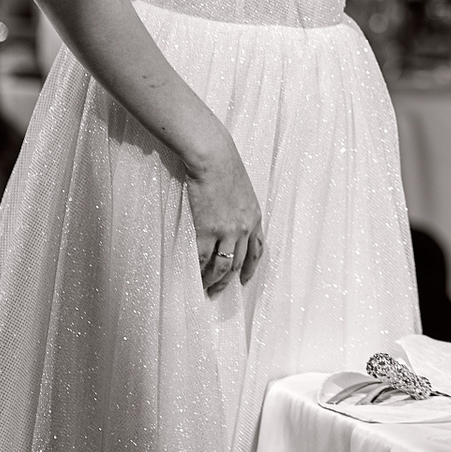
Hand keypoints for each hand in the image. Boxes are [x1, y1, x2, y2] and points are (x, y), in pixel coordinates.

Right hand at [184, 133, 264, 295]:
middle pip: (239, 263)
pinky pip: (204, 258)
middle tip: (218, 293)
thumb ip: (239, 208)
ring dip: (213, 281)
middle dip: (229, 281)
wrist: (214, 158)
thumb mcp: (242, 190)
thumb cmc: (224, 167)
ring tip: (205, 290)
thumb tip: (228, 218)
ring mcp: (227, 230)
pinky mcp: (208, 230)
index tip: (244, 280)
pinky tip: (193, 276)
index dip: (250, 267)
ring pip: (223, 266)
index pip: (257, 249)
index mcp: (255, 217)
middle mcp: (245, 228)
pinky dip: (198, 270)